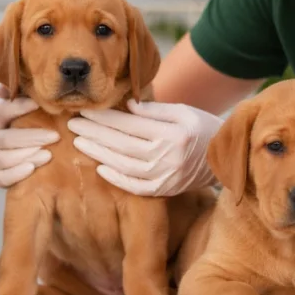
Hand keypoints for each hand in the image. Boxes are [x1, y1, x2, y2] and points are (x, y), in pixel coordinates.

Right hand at [0, 83, 59, 187]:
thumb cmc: (25, 122)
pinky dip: (16, 174)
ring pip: (3, 159)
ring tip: (49, 154)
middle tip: (56, 136)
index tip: (38, 104)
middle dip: (31, 138)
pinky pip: (1, 178)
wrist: (18, 149)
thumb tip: (2, 87)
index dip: (18, 108)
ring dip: (27, 156)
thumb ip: (18, 94)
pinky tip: (32, 169)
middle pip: (4, 139)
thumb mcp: (22, 105)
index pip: (2, 112)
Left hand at [67, 100, 222, 195]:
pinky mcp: (164, 190)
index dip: (104, 118)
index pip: (129, 125)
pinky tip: (100, 167)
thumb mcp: (183, 111)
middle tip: (72, 124)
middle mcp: (167, 156)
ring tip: (80, 142)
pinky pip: (134, 186)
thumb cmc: (201, 128)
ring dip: (98, 153)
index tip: (85, 111)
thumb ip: (155, 109)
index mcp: (172, 133)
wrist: (222, 158)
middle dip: (94, 133)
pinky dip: (116, 178)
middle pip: (122, 144)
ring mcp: (165, 176)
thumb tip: (127, 105)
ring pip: (123, 165)